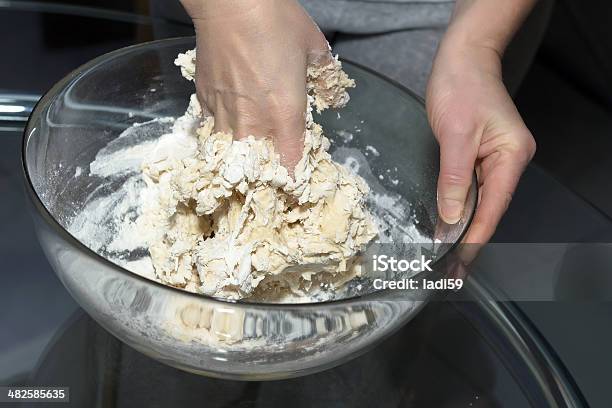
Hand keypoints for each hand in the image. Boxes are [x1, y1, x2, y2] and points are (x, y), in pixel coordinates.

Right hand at [180, 0, 330, 170]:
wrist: (230, 1)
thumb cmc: (276, 20)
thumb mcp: (314, 48)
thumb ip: (325, 78)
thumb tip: (330, 92)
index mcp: (285, 115)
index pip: (290, 166)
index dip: (294, 181)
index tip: (297, 185)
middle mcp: (253, 122)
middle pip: (258, 170)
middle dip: (267, 178)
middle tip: (273, 176)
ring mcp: (225, 113)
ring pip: (232, 155)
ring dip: (242, 161)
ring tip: (249, 161)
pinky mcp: (205, 100)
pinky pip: (214, 131)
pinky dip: (224, 135)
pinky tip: (232, 128)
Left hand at [426, 41, 535, 244]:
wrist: (462, 60)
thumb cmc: (462, 87)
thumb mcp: (456, 134)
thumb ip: (454, 178)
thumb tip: (451, 218)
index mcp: (511, 156)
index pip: (493, 207)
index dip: (476, 237)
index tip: (459, 261)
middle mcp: (508, 162)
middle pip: (488, 209)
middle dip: (469, 240)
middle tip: (450, 270)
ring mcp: (494, 160)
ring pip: (478, 202)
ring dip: (462, 228)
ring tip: (446, 257)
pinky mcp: (479, 156)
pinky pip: (469, 189)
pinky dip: (458, 208)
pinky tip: (448, 226)